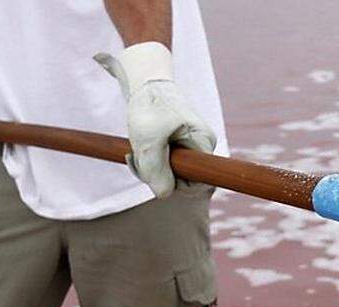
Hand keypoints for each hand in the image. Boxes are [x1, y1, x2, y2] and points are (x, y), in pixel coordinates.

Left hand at [95, 42, 216, 197]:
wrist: (143, 80)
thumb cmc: (148, 105)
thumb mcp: (147, 139)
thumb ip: (155, 170)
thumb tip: (163, 194)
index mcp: (204, 143)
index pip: (200, 182)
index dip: (177, 185)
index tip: (153, 171)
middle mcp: (202, 146)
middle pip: (184, 180)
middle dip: (157, 175)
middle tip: (135, 157)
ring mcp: (191, 146)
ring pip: (171, 174)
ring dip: (149, 169)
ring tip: (134, 150)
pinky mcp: (178, 145)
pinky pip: (165, 166)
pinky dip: (149, 162)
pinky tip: (137, 149)